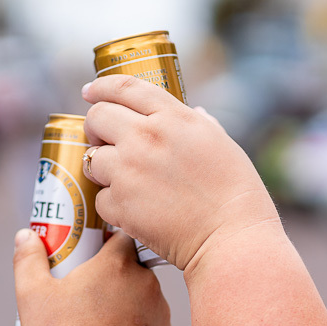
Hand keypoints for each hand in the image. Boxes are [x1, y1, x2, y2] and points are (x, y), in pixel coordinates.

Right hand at [13, 227, 173, 325]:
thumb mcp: (32, 295)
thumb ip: (28, 258)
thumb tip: (26, 238)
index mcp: (116, 266)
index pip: (123, 237)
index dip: (107, 243)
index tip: (94, 255)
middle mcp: (145, 285)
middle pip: (135, 269)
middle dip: (116, 277)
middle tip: (90, 294)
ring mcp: (161, 315)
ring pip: (146, 299)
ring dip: (130, 304)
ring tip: (101, 325)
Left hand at [82, 75, 276, 272]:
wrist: (231, 238)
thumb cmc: (236, 194)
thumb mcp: (223, 144)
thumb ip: (201, 124)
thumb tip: (193, 112)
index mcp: (173, 118)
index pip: (125, 87)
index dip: (102, 87)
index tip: (90, 92)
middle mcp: (146, 137)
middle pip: (97, 117)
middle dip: (94, 127)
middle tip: (102, 140)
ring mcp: (129, 170)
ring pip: (92, 158)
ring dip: (101, 168)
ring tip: (122, 179)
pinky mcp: (120, 204)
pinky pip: (101, 197)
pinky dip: (113, 204)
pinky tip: (133, 209)